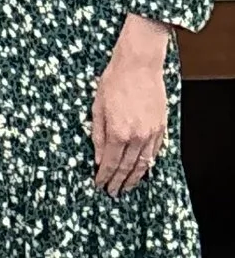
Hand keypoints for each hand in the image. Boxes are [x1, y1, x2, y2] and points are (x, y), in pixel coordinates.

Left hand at [92, 28, 168, 195]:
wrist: (139, 65)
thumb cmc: (114, 81)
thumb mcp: (97, 107)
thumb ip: (97, 134)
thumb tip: (97, 156)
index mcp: (117, 132)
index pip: (109, 162)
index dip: (103, 176)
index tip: (99, 185)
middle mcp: (136, 136)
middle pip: (126, 167)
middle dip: (118, 182)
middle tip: (112, 192)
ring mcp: (151, 133)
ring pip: (143, 163)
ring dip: (134, 178)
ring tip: (127, 187)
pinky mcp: (161, 127)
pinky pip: (155, 152)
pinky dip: (148, 163)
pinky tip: (142, 169)